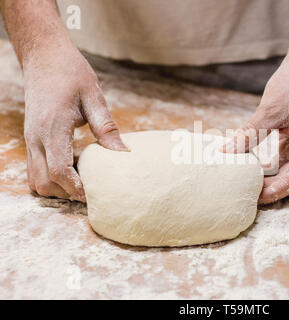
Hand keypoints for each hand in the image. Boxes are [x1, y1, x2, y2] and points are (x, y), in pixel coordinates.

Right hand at [23, 41, 126, 201]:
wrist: (43, 56)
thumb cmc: (70, 72)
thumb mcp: (93, 96)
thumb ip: (106, 126)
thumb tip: (123, 153)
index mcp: (53, 127)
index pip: (59, 171)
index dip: (77, 188)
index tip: (96, 194)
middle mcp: (36, 137)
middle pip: (44, 183)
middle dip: (66, 193)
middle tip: (91, 190)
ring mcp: (30, 138)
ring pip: (35, 179)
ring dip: (56, 187)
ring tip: (82, 180)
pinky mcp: (30, 137)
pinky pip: (34, 168)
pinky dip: (50, 176)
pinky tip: (71, 167)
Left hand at [224, 59, 288, 203]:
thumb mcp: (269, 110)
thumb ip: (249, 134)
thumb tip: (226, 152)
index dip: (273, 191)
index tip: (253, 198)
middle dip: (269, 189)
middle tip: (244, 196)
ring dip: (269, 180)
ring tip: (245, 186)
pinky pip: (285, 163)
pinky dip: (269, 168)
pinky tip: (251, 170)